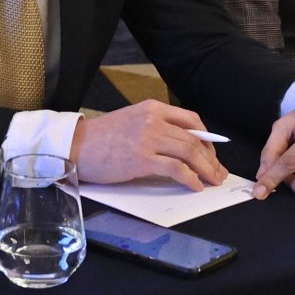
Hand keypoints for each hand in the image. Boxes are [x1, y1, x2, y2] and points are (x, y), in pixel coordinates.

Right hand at [72, 101, 226, 191]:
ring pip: (190, 153)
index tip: (212, 153)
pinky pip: (176, 169)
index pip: (192, 119)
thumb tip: (184, 146)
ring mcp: (148, 139)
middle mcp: (154, 120)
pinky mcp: (142, 159)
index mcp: (153, 108)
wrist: (76, 146)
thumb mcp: (133, 121)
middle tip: (218, 172)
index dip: (208, 138)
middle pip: (194, 139)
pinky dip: (190, 179)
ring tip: (212, 181)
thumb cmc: (102, 138)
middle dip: (211, 159)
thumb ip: (157, 128)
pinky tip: (195, 186)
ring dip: (206, 170)